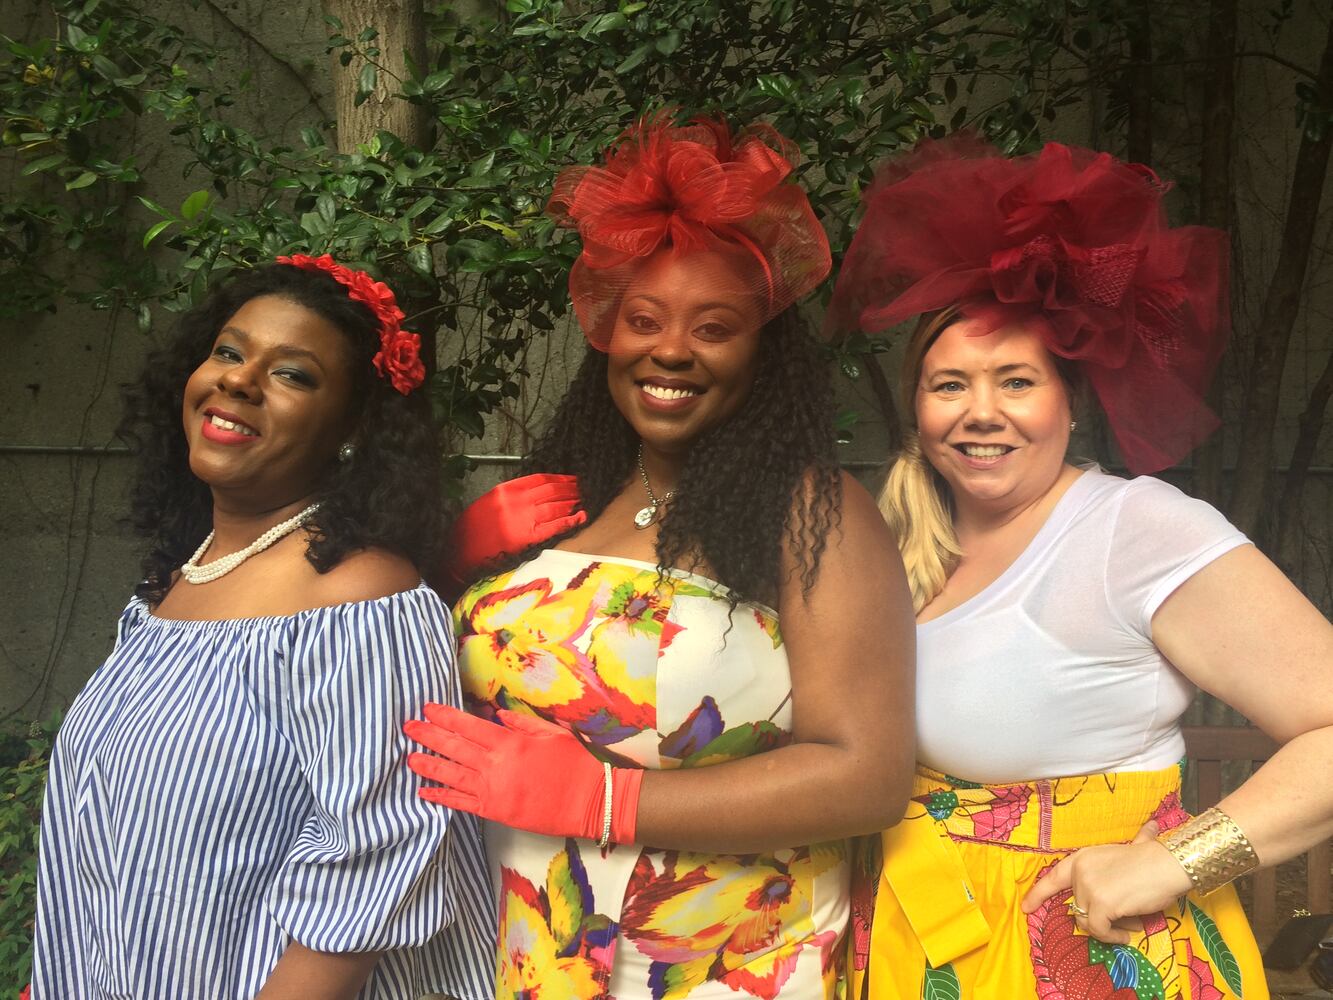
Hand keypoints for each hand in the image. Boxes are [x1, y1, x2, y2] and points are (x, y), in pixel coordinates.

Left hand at [404, 703, 641, 843]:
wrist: (590, 801)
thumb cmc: (576, 763)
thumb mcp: (552, 733)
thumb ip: (521, 723)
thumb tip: (497, 715)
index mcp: (510, 742)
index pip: (468, 726)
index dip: (445, 716)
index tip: (427, 709)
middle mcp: (496, 765)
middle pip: (454, 748)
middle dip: (428, 736)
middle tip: (408, 727)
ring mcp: (493, 790)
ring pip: (452, 775)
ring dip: (428, 765)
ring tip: (409, 758)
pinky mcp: (495, 812)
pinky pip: (461, 804)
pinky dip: (442, 797)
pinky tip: (425, 792)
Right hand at [440, 474, 586, 593]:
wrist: (459, 555)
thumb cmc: (470, 532)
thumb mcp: (487, 504)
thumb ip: (510, 497)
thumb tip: (534, 494)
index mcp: (504, 490)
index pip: (539, 479)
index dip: (558, 478)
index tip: (569, 479)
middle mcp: (516, 501)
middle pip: (551, 491)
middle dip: (569, 489)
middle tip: (582, 489)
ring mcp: (522, 519)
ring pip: (556, 506)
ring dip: (572, 503)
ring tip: (582, 501)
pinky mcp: (528, 538)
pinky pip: (556, 526)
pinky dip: (571, 521)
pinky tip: (582, 517)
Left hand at [1021, 820, 1194, 943]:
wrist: (1168, 864)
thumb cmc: (1154, 860)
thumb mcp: (1133, 849)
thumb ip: (1133, 844)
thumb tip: (1150, 827)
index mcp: (1082, 859)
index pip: (1053, 878)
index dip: (1038, 894)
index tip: (1026, 907)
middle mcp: (1080, 872)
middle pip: (1077, 908)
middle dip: (1098, 918)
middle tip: (1123, 921)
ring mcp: (1088, 888)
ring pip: (1086, 922)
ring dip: (1107, 930)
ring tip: (1129, 926)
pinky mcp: (1100, 905)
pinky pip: (1099, 930)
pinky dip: (1113, 937)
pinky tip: (1128, 933)